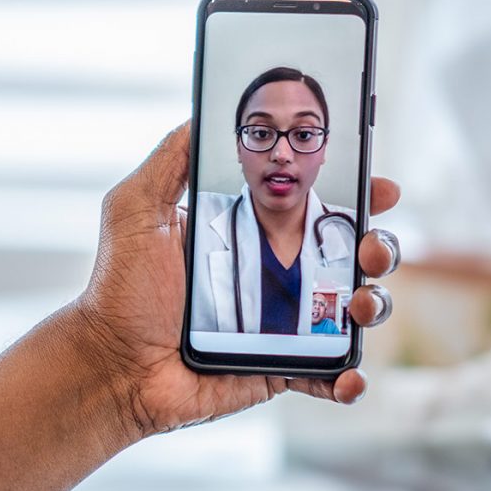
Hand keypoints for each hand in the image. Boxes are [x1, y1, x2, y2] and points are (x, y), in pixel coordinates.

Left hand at [71, 121, 402, 441]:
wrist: (111, 366)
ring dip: (373, 306)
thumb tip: (204, 112)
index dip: (357, 194)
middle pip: (351, 254)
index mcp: (251, 231)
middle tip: (368, 249)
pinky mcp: (279, 370)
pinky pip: (329, 375)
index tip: (379, 186)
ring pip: (353, 311)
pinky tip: (348, 378)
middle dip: (377, 247)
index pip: (317, 205)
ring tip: (357, 307)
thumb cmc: (119, 290)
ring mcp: (283, 325)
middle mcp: (275, 275)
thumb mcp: (136, 209)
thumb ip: (171, 158)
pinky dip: (349, 379)